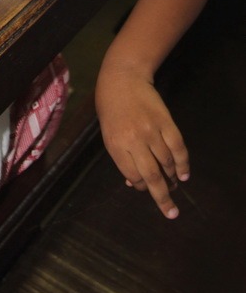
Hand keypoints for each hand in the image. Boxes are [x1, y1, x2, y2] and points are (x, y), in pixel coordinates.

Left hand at [96, 70, 188, 218]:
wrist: (122, 79)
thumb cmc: (110, 109)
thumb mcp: (108, 134)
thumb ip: (121, 158)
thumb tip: (134, 183)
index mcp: (116, 145)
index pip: (133, 176)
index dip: (140, 186)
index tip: (144, 188)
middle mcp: (134, 140)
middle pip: (152, 176)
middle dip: (162, 198)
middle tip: (171, 213)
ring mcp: (152, 131)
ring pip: (167, 163)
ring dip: (172, 178)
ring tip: (174, 186)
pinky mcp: (166, 122)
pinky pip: (178, 148)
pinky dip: (183, 163)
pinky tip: (183, 174)